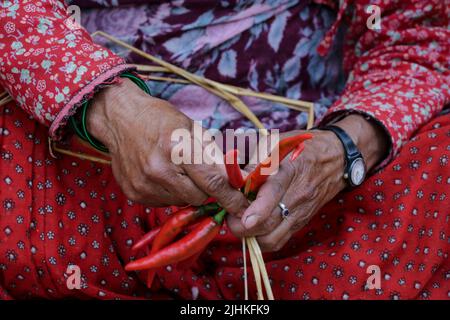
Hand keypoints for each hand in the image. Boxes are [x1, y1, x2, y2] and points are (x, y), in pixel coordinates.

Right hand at [86, 78, 247, 213]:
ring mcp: (145, 185)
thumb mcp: (192, 128)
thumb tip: (235, 180)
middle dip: (206, 189)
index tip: (243, 208)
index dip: (232, 198)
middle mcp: (159, 170)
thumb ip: (213, 155)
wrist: (120, 119)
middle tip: (198, 172)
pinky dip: (169, 193)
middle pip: (200, 197)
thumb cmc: (160, 119)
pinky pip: (164, 203)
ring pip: (183, 202)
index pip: (213, 182)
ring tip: (175, 169)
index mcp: (178, 148)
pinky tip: (161, 175)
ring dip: (186, 191)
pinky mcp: (134, 194)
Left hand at [227, 115, 387, 250]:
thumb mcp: (277, 141)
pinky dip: (262, 240)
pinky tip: (254, 227)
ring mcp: (300, 212)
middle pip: (268, 224)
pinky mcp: (301, 222)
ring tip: (240, 223)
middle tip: (230, 215)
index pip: (274, 193)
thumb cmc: (302, 147)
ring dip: (251, 237)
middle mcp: (296, 195)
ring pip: (272, 239)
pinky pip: (279, 241)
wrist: (337, 158)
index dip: (257, 210)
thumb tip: (232, 169)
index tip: (242, 218)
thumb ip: (253, 154)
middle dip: (242, 227)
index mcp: (289, 170)